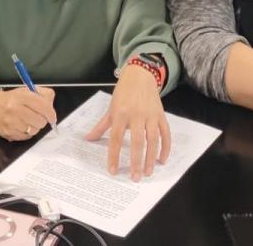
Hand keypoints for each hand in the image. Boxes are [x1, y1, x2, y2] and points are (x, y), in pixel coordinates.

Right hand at [0, 87, 56, 140]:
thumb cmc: (11, 99)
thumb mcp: (26, 91)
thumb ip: (42, 95)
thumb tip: (51, 107)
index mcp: (21, 96)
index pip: (43, 106)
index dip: (51, 113)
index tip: (52, 116)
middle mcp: (15, 109)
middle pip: (40, 120)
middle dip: (42, 120)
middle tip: (38, 117)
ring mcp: (11, 122)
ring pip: (34, 130)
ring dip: (34, 127)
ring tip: (28, 121)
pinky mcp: (8, 133)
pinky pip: (26, 137)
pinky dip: (27, 133)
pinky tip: (22, 126)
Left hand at [85, 65, 170, 180]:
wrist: (140, 75)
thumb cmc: (123, 92)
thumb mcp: (110, 108)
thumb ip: (101, 126)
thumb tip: (87, 139)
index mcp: (120, 113)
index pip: (116, 138)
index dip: (113, 156)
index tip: (112, 171)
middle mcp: (136, 115)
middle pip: (137, 142)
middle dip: (136, 162)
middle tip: (135, 178)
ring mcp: (150, 115)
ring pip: (153, 140)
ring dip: (151, 158)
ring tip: (148, 172)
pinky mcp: (161, 115)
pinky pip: (165, 134)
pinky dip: (165, 148)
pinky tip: (162, 160)